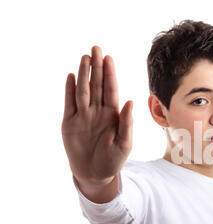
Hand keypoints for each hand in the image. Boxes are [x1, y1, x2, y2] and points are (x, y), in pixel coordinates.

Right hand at [61, 46, 132, 185]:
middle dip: (97, 67)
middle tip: (96, 48)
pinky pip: (69, 103)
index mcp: (113, 114)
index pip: (111, 90)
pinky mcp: (69, 122)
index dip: (110, 74)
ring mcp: (83, 115)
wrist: (95, 174)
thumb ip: (127, 122)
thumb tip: (130, 101)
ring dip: (84, 74)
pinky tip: (71, 76)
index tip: (109, 59)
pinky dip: (69, 89)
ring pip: (83, 90)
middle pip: (97, 85)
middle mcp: (98, 111)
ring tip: (85, 58)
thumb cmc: (113, 160)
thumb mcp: (125, 143)